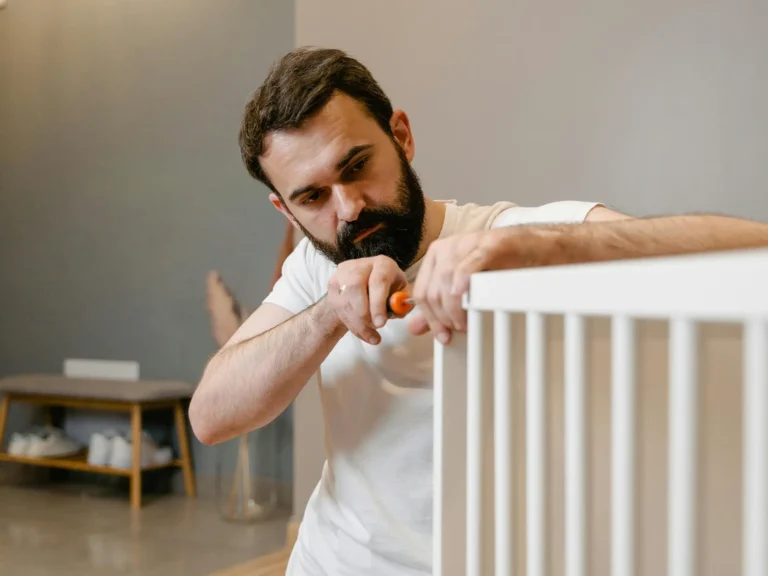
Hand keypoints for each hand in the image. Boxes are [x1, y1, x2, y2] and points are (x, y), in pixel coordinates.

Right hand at [327, 255, 407, 344]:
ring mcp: (343, 273)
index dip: (378, 303)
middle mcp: (361, 265)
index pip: (378, 280)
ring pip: (345, 300)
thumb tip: (399, 311)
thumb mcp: (401, 294)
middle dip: (365, 314)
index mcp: (382, 264)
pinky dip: (351, 324)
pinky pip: (339, 307)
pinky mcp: (333, 283)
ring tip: (371, 334)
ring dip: (358, 322)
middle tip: (375, 328)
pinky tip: (361, 331)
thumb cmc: (388, 290)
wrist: (365, 288)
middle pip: (356, 287)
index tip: (381, 324)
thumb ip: (403, 303)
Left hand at [408, 228, 517, 343]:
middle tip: (457, 330)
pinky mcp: (487, 245)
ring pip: (446, 281)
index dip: (430, 318)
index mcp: (436, 256)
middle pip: (432, 290)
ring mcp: (466, 244)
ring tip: (465, 323)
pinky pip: (468, 266)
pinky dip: (462, 284)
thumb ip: (439, 307)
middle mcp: (446, 248)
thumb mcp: (464, 287)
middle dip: (442, 317)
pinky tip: (463, 298)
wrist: (530, 247)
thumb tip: (414, 327)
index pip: (421, 292)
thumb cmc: (499, 267)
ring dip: (454, 309)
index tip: (443, 336)